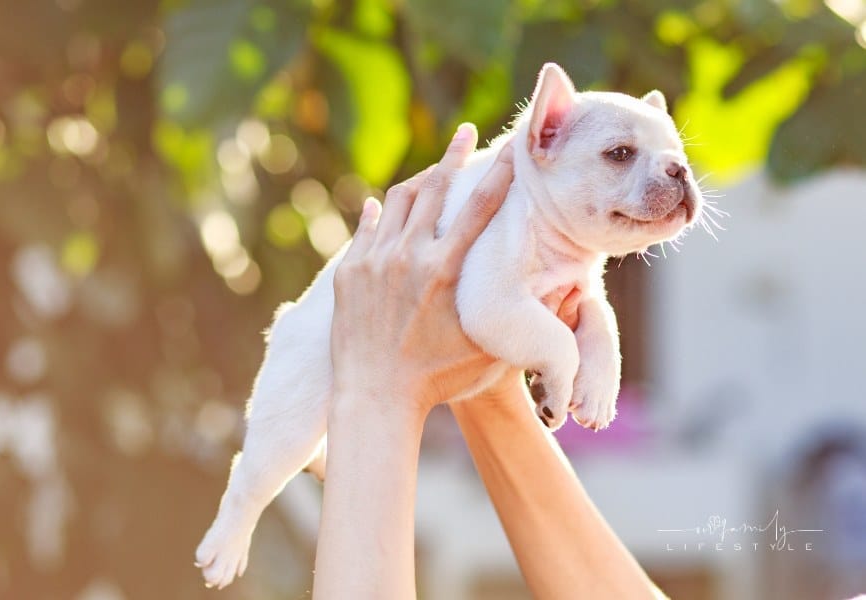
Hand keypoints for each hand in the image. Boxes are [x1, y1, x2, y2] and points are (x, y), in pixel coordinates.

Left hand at [330, 124, 515, 417]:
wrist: (374, 396)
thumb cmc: (438, 378)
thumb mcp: (490, 347)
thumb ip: (524, 315)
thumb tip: (565, 286)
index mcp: (446, 268)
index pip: (481, 205)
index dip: (500, 169)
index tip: (510, 144)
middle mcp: (408, 255)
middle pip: (435, 188)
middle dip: (455, 155)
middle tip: (466, 133)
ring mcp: (373, 261)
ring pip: (398, 202)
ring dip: (419, 179)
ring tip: (432, 167)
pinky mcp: (348, 272)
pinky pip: (366, 228)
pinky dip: (379, 212)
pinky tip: (382, 204)